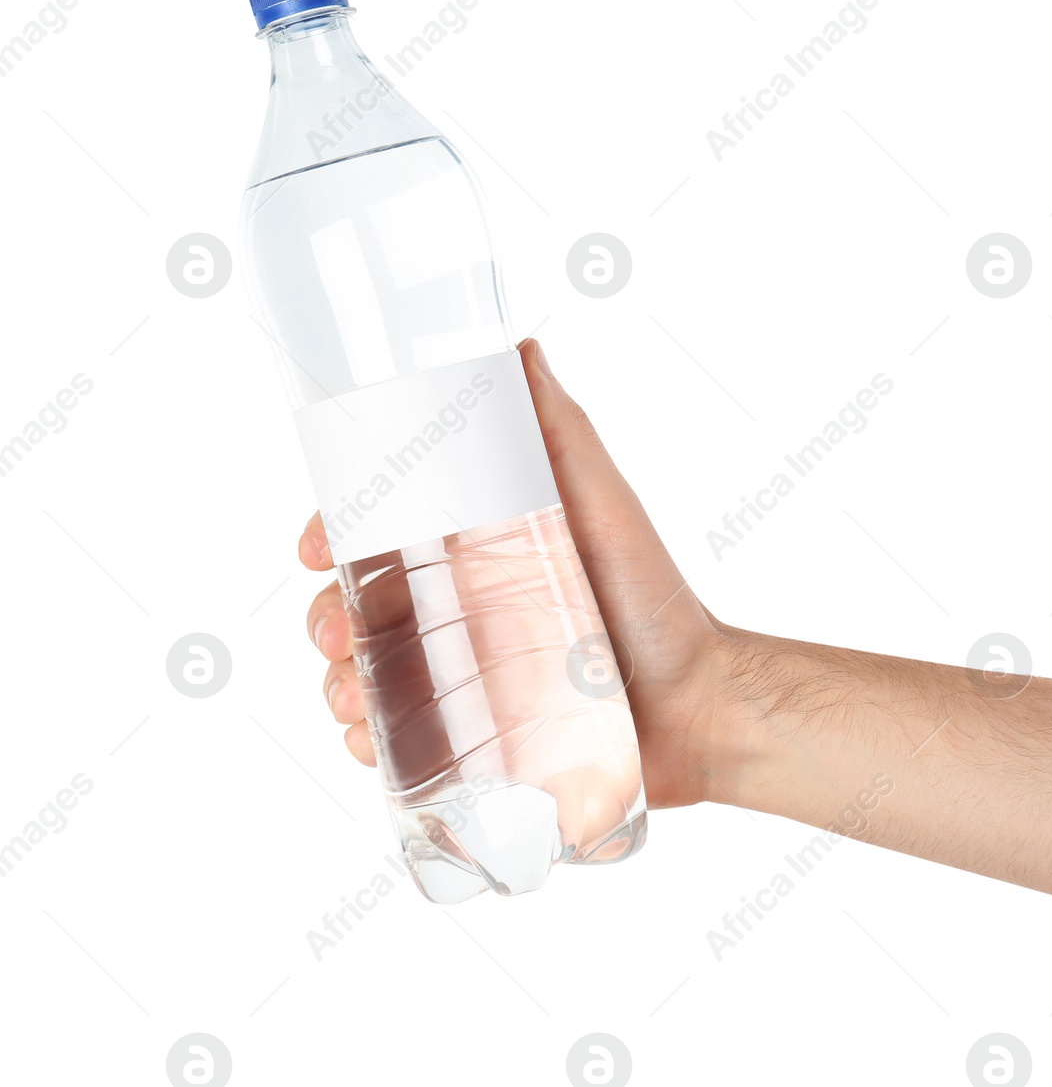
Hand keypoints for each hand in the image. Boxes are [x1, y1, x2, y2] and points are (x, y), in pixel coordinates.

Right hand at [298, 338, 747, 809]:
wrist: (696, 703)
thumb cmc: (652, 596)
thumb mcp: (600, 502)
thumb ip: (557, 429)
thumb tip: (516, 345)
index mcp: (474, 549)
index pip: (377, 532)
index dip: (332, 534)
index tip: (316, 549)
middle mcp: (459, 610)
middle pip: (356, 606)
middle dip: (325, 619)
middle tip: (339, 635)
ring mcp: (460, 678)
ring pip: (364, 676)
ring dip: (336, 684)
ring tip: (355, 700)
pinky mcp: (471, 743)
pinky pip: (396, 744)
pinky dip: (367, 743)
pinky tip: (370, 742)